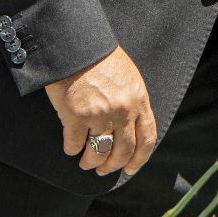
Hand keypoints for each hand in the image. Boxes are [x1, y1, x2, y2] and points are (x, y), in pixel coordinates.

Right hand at [45, 46, 157, 176]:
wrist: (77, 47)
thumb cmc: (101, 60)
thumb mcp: (129, 79)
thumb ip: (133, 102)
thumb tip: (130, 129)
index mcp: (139, 100)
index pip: (147, 138)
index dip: (139, 159)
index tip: (130, 168)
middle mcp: (123, 110)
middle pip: (123, 151)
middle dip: (113, 166)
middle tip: (103, 170)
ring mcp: (100, 115)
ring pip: (98, 153)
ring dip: (91, 162)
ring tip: (86, 163)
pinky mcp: (76, 117)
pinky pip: (74, 145)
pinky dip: (72, 149)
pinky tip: (70, 147)